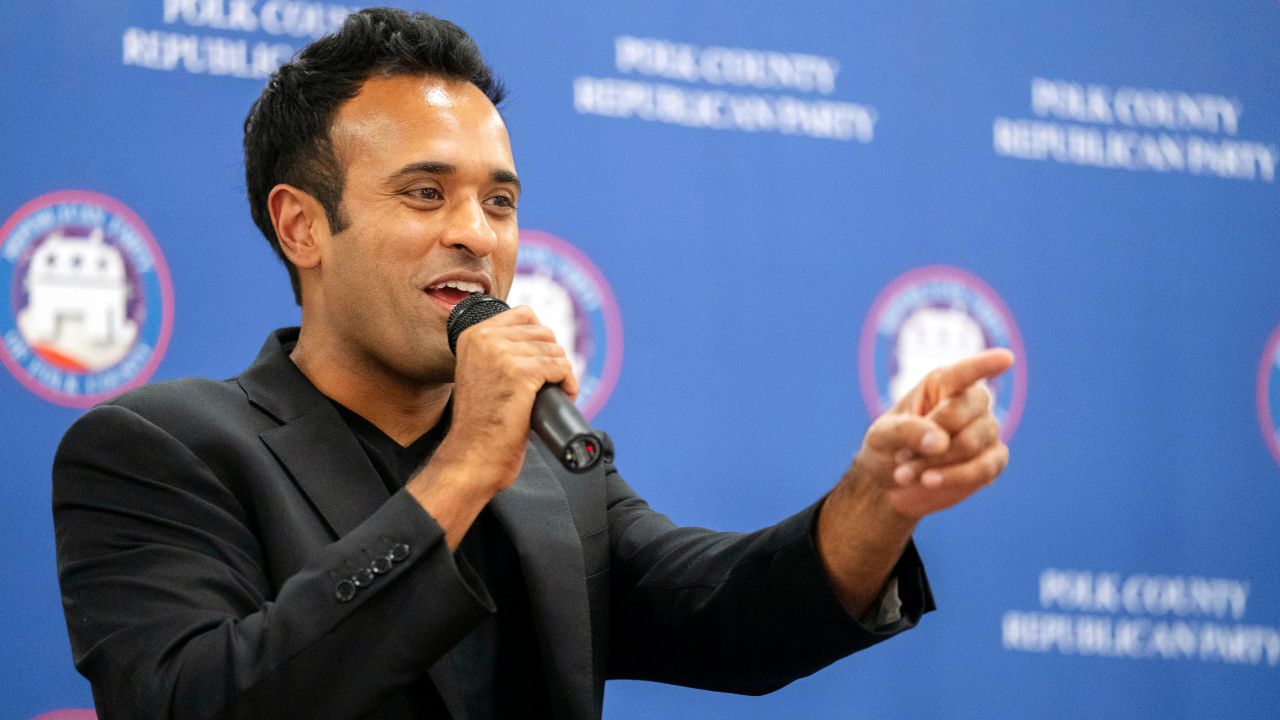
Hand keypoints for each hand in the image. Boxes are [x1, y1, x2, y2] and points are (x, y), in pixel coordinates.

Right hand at [431, 305, 578, 491]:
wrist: (473, 454)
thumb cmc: (482, 421)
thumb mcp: (482, 371)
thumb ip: (500, 349)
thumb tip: (541, 335)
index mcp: (473, 334)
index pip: (525, 314)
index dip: (541, 339)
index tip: (542, 362)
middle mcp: (484, 338)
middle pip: (544, 332)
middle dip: (554, 357)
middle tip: (551, 382)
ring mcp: (501, 354)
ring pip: (555, 350)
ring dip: (563, 372)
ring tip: (556, 392)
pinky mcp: (520, 374)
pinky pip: (561, 367)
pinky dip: (569, 383)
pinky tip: (565, 396)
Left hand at [856, 348, 1013, 520]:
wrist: (889, 483)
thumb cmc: (886, 447)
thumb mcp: (883, 435)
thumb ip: (908, 431)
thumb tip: (941, 442)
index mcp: (942, 383)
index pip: (966, 372)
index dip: (985, 365)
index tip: (1006, 358)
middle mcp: (970, 402)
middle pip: (965, 413)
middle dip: (931, 439)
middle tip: (900, 457)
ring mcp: (986, 431)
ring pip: (972, 444)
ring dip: (936, 463)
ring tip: (904, 474)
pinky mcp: (992, 461)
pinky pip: (985, 468)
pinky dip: (955, 477)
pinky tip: (929, 482)